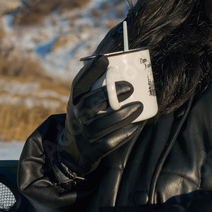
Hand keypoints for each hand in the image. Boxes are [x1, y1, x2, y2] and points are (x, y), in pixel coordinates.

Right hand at [56, 55, 142, 178]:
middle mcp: (75, 118)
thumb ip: (92, 88)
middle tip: (130, 87)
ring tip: (139, 106)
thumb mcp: (80, 104)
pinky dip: (124, 134)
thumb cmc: (83, 120)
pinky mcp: (92, 152)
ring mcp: (83, 136)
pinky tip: (137, 126)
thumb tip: (115, 62)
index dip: (90, 71)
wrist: (71, 152)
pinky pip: (109, 143)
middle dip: (111, 93)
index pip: (78, 85)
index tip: (105, 59)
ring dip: (123, 115)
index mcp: (73, 103)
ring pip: (102, 124)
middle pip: (90, 103)